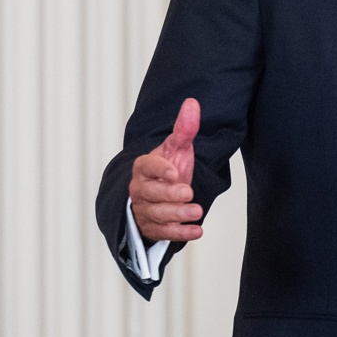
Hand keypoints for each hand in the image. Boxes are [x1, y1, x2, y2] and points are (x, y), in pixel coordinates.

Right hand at [129, 98, 204, 241]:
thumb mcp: (178, 147)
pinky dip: (180, 234)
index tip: (175, 172)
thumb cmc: (170, 167)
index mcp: (144, 167)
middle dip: (170, 195)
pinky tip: (196, 231)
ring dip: (177, 215)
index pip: (147, 167)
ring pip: (156, 215)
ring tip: (197, 211)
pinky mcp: (151, 228)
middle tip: (189, 193)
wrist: (163, 192)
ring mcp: (144, 210)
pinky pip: (162, 233)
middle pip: (150, 194)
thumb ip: (185, 128)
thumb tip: (192, 102)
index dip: (159, 170)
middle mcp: (139, 189)